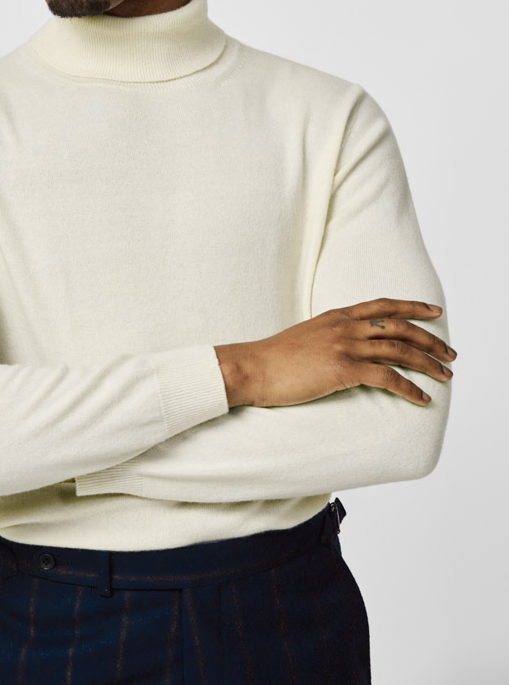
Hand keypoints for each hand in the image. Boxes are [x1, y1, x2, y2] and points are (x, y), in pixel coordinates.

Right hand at [214, 298, 455, 408]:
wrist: (253, 367)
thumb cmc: (274, 358)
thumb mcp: (306, 336)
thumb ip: (330, 335)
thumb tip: (346, 346)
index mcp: (336, 315)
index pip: (383, 305)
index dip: (412, 306)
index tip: (434, 311)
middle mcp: (345, 326)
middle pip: (399, 326)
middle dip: (430, 339)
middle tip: (450, 353)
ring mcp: (345, 346)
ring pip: (399, 349)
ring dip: (427, 363)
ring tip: (445, 375)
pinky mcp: (343, 369)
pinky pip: (387, 378)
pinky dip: (410, 388)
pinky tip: (422, 398)